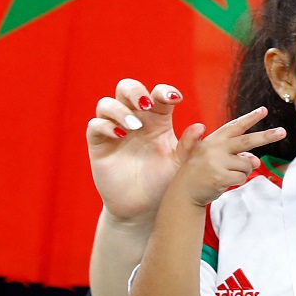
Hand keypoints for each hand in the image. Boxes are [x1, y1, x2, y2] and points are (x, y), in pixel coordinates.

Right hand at [87, 79, 191, 222]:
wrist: (144, 207)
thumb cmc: (164, 182)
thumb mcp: (180, 164)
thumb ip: (189, 147)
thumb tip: (200, 127)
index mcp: (157, 119)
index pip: (157, 94)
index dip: (164, 91)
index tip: (175, 99)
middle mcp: (135, 119)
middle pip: (126, 88)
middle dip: (135, 91)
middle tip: (146, 105)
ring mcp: (115, 130)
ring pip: (107, 104)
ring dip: (120, 110)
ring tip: (134, 126)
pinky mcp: (100, 145)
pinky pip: (95, 126)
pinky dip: (105, 125)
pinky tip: (120, 135)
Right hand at [169, 107, 285, 206]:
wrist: (184, 192)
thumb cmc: (200, 172)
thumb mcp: (213, 156)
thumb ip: (236, 154)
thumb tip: (256, 160)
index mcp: (214, 139)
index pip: (235, 126)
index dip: (250, 118)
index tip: (264, 110)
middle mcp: (216, 148)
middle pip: (248, 141)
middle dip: (267, 136)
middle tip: (282, 132)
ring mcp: (218, 162)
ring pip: (247, 164)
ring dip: (243, 170)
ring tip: (226, 173)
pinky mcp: (220, 177)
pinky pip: (242, 177)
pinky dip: (237, 180)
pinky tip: (224, 181)